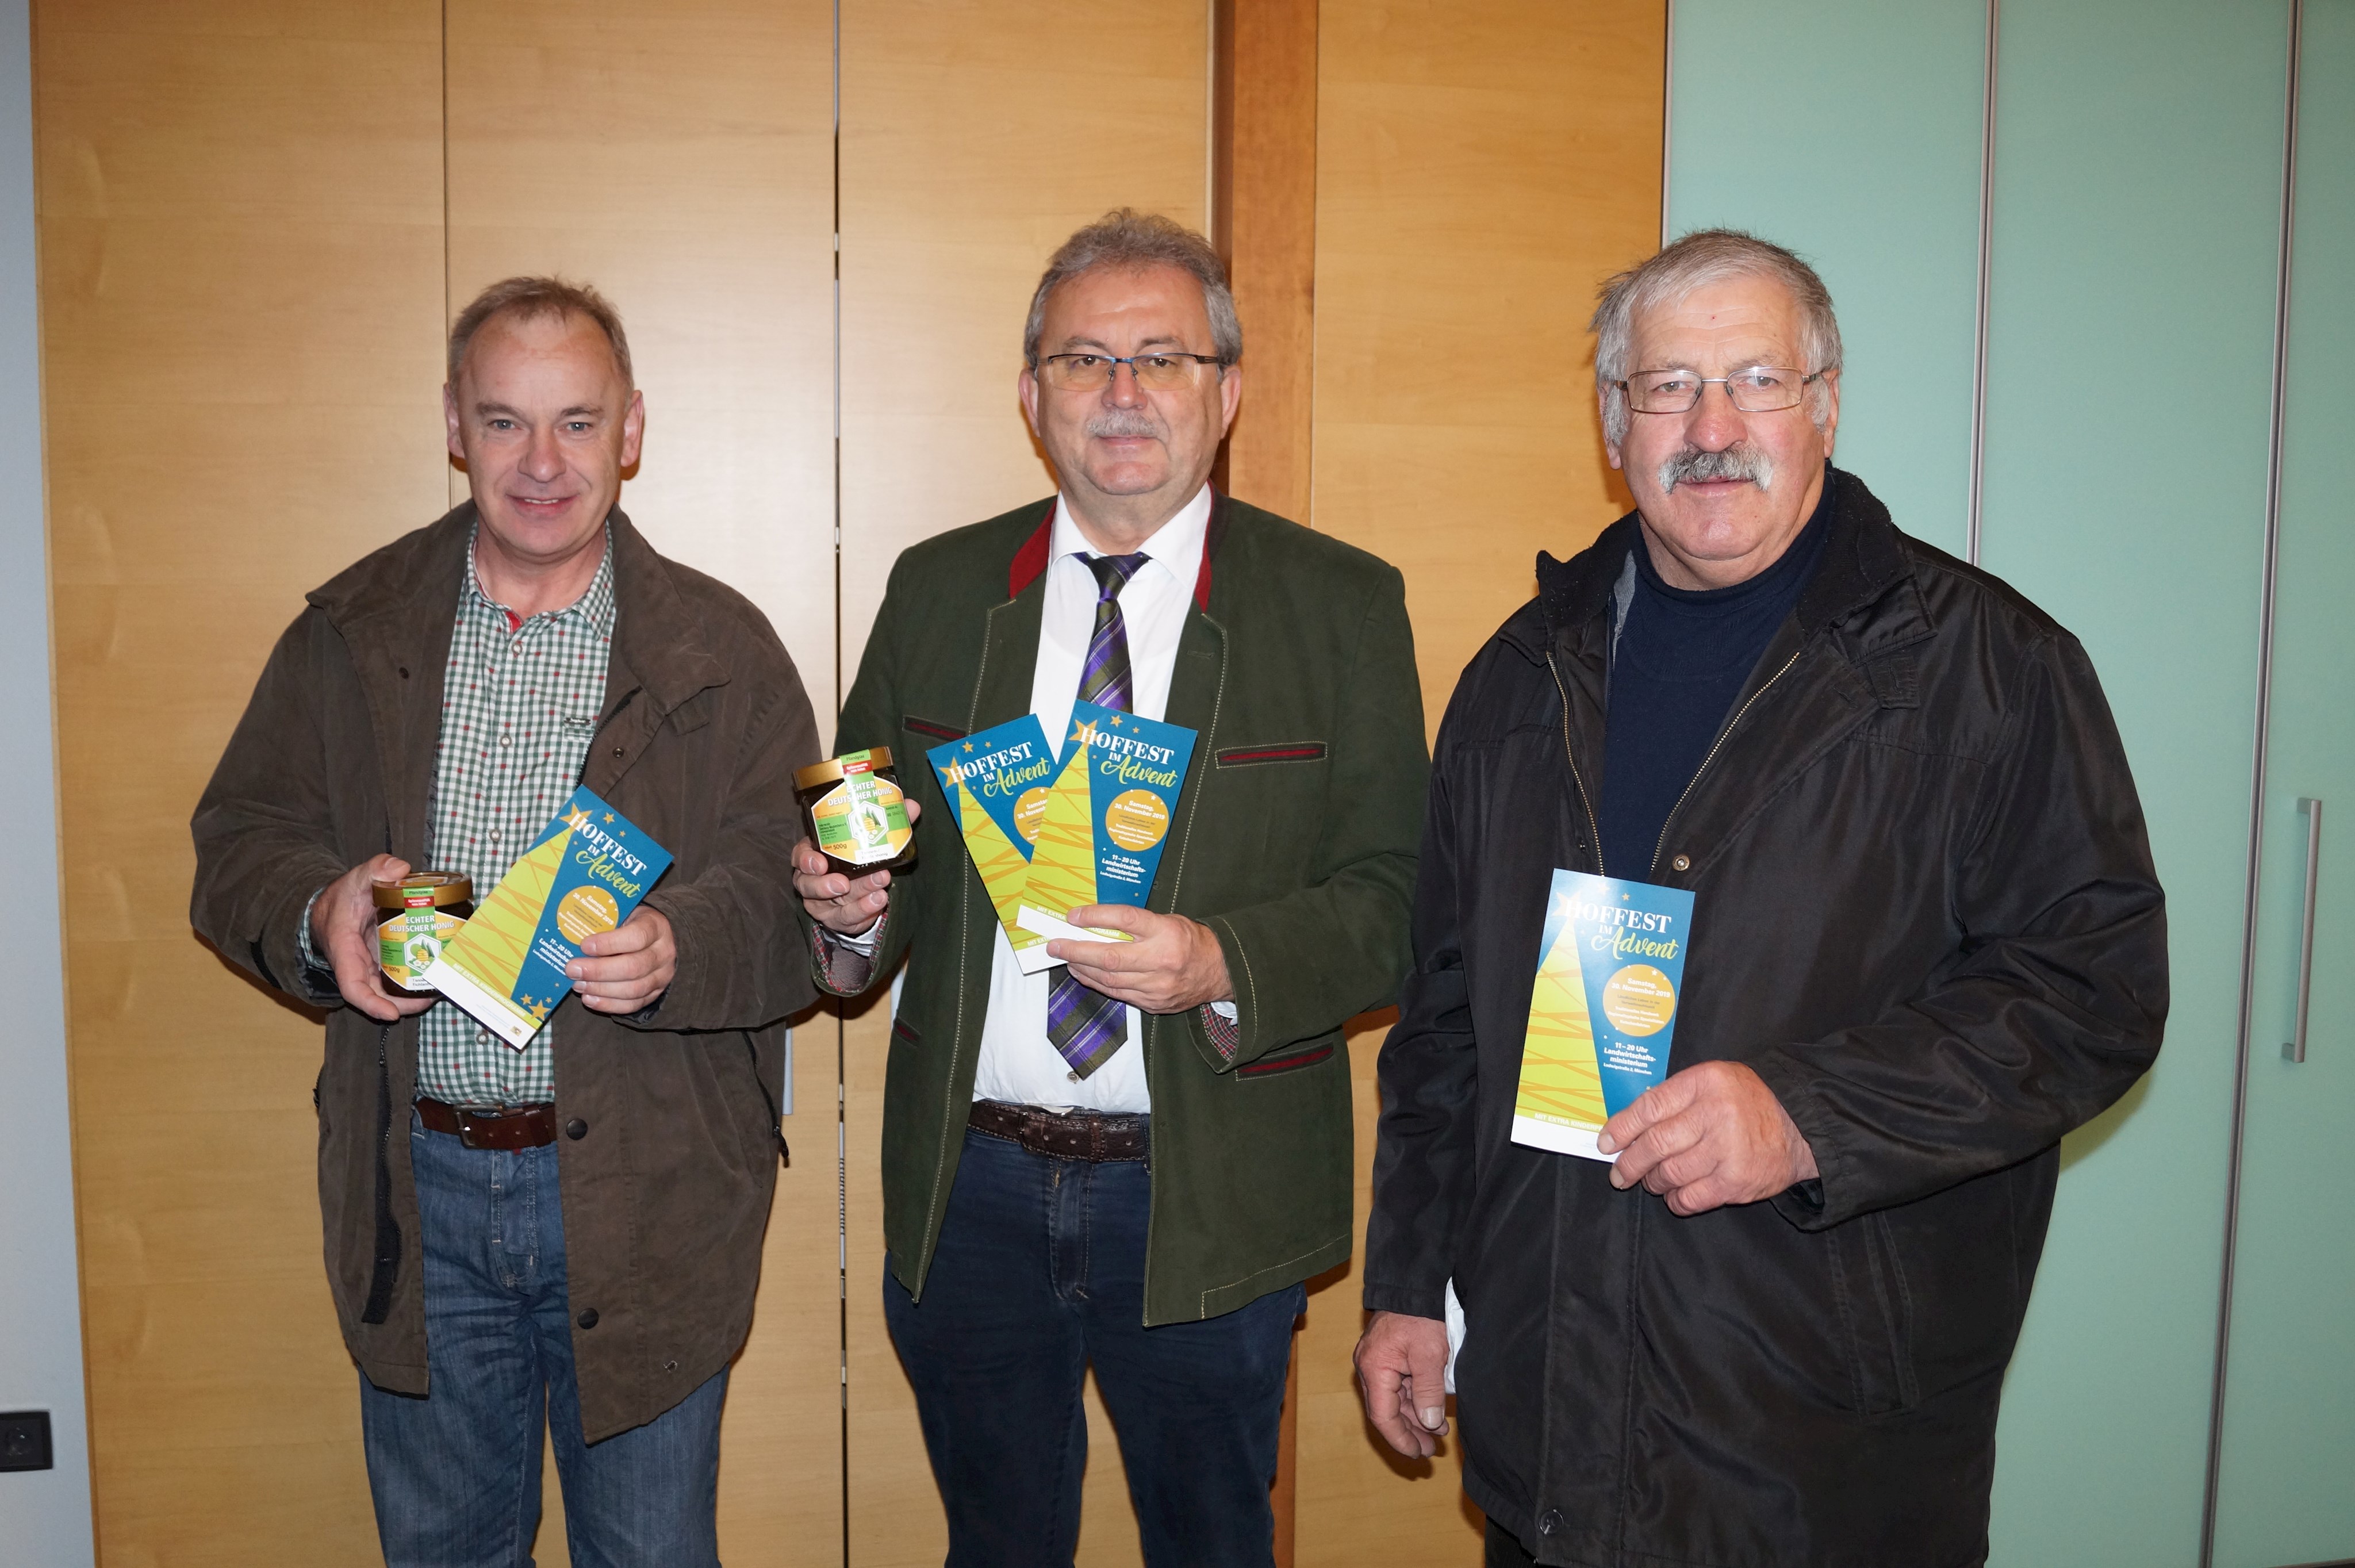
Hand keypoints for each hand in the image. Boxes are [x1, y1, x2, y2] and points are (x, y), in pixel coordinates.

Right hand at [314, 855, 437, 1022]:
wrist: (334, 905)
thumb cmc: (343, 896)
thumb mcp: (356, 878)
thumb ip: (376, 868)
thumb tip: (400, 869)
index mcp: (345, 949)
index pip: (353, 986)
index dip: (371, 1003)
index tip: (392, 1014)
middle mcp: (358, 964)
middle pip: (377, 995)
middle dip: (403, 1004)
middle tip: (431, 999)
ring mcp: (371, 965)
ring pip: (389, 989)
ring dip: (413, 996)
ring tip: (440, 991)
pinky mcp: (384, 962)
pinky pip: (397, 977)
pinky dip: (415, 981)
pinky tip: (437, 976)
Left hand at [567, 906, 675, 1012]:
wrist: (655, 938)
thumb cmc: (631, 924)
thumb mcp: (623, 914)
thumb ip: (604, 924)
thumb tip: (572, 937)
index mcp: (656, 927)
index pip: (636, 937)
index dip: (609, 943)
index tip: (584, 946)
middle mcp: (664, 953)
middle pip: (633, 967)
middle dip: (598, 971)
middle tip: (573, 970)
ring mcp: (662, 976)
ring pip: (633, 989)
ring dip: (601, 989)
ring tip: (578, 984)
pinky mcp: (655, 993)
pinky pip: (633, 1004)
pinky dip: (608, 1004)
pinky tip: (589, 998)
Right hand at [793, 797, 921, 934]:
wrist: (861, 892)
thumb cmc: (858, 859)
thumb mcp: (868, 840)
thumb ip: (886, 823)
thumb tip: (911, 806)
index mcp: (814, 854)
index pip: (800, 856)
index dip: (806, 860)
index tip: (819, 863)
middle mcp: (812, 880)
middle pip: (809, 884)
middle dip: (826, 884)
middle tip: (845, 883)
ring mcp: (821, 902)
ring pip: (830, 902)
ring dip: (855, 895)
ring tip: (877, 890)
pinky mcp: (835, 919)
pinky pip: (846, 917)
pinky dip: (863, 909)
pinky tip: (879, 900)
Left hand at [1047, 904, 1231, 1013]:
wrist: (1221, 971)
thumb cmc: (1191, 941)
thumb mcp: (1168, 921)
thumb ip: (1136, 924)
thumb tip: (1095, 923)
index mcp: (1168, 932)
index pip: (1126, 920)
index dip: (1096, 917)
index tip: (1073, 916)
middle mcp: (1162, 960)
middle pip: (1111, 956)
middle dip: (1077, 950)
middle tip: (1056, 945)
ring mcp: (1158, 986)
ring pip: (1110, 979)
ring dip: (1082, 968)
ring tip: (1066, 958)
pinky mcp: (1154, 1003)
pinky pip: (1118, 993)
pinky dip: (1096, 983)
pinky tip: (1083, 973)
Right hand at [1354, 1311, 1450, 1457]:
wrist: (1416, 1284)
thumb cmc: (1422, 1316)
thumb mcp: (1430, 1355)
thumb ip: (1429, 1392)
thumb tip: (1429, 1423)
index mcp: (1374, 1367)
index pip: (1382, 1415)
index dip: (1400, 1438)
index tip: (1418, 1454)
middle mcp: (1369, 1366)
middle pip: (1386, 1410)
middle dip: (1409, 1431)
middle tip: (1431, 1450)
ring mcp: (1377, 1361)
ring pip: (1393, 1400)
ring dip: (1415, 1417)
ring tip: (1438, 1432)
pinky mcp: (1388, 1356)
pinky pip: (1398, 1386)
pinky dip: (1415, 1400)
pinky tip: (1433, 1411)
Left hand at [1596, 1059, 1818, 1214]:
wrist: (1800, 1126)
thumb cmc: (1747, 1101)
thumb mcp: (1712, 1082)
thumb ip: (1675, 1097)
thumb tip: (1629, 1124)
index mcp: (1704, 1083)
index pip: (1650, 1107)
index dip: (1621, 1128)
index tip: (1605, 1144)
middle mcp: (1715, 1115)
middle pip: (1656, 1143)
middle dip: (1630, 1163)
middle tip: (1619, 1174)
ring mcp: (1727, 1151)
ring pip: (1669, 1173)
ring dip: (1652, 1181)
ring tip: (1650, 1181)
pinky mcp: (1736, 1182)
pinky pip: (1690, 1198)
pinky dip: (1675, 1200)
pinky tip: (1673, 1196)